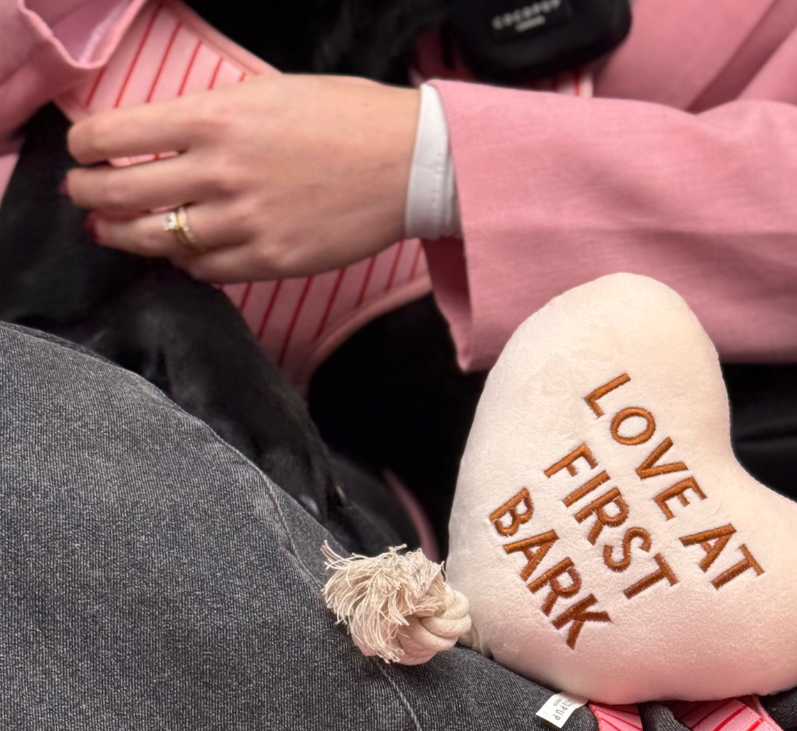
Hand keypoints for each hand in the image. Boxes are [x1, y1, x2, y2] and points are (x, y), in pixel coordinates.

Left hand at [66, 75, 420, 283]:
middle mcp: (218, 171)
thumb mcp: (269, 91)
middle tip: (85, 197)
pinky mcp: (271, 260)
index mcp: (213, 117)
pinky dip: (184, 262)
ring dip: (123, 236)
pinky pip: (204, 269)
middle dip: (87, 196)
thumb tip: (170, 135)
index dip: (83, 146)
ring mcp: (243, 221)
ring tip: (115, 232)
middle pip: (118, 192)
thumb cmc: (348, 118)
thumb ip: (213, 116)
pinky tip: (182, 253)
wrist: (409, 164)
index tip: (82, 152)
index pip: (111, 134)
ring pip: (154, 239)